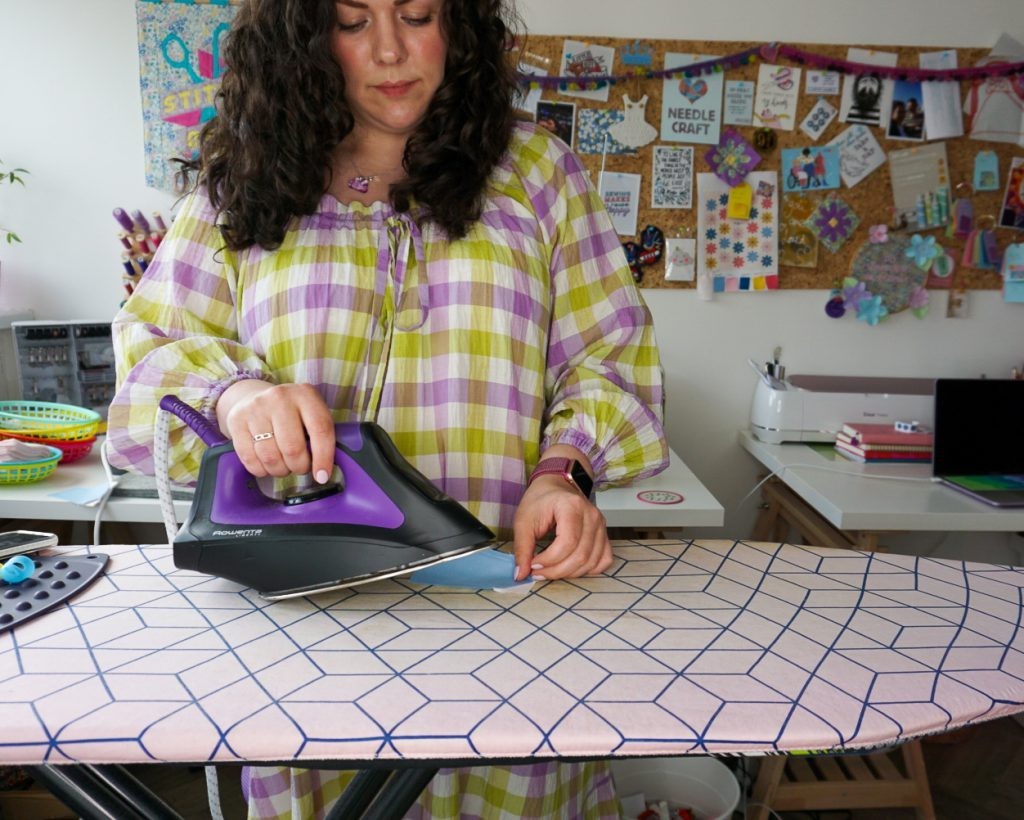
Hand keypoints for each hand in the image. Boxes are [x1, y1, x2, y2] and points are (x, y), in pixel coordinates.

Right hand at [215, 380, 335, 482]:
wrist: (254, 398)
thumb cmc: (291, 414)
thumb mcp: (310, 415)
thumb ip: (320, 436)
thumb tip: (322, 472)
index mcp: (305, 394)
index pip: (320, 429)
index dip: (323, 457)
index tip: (322, 476)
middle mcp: (280, 397)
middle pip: (293, 448)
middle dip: (299, 467)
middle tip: (300, 467)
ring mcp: (255, 408)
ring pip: (270, 457)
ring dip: (280, 470)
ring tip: (284, 466)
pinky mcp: (236, 420)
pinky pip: (250, 459)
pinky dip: (261, 470)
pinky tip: (267, 465)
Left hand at [512, 474, 611, 581]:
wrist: (556, 488)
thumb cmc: (540, 501)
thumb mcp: (523, 521)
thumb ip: (522, 548)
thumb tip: (521, 574)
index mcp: (572, 506)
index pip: (567, 543)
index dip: (549, 560)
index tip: (533, 564)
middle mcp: (591, 516)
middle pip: (580, 556)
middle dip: (556, 571)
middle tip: (538, 572)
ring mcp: (601, 526)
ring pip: (591, 562)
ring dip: (569, 573)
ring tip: (550, 570)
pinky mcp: (604, 535)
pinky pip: (603, 561)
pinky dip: (587, 570)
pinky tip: (570, 567)